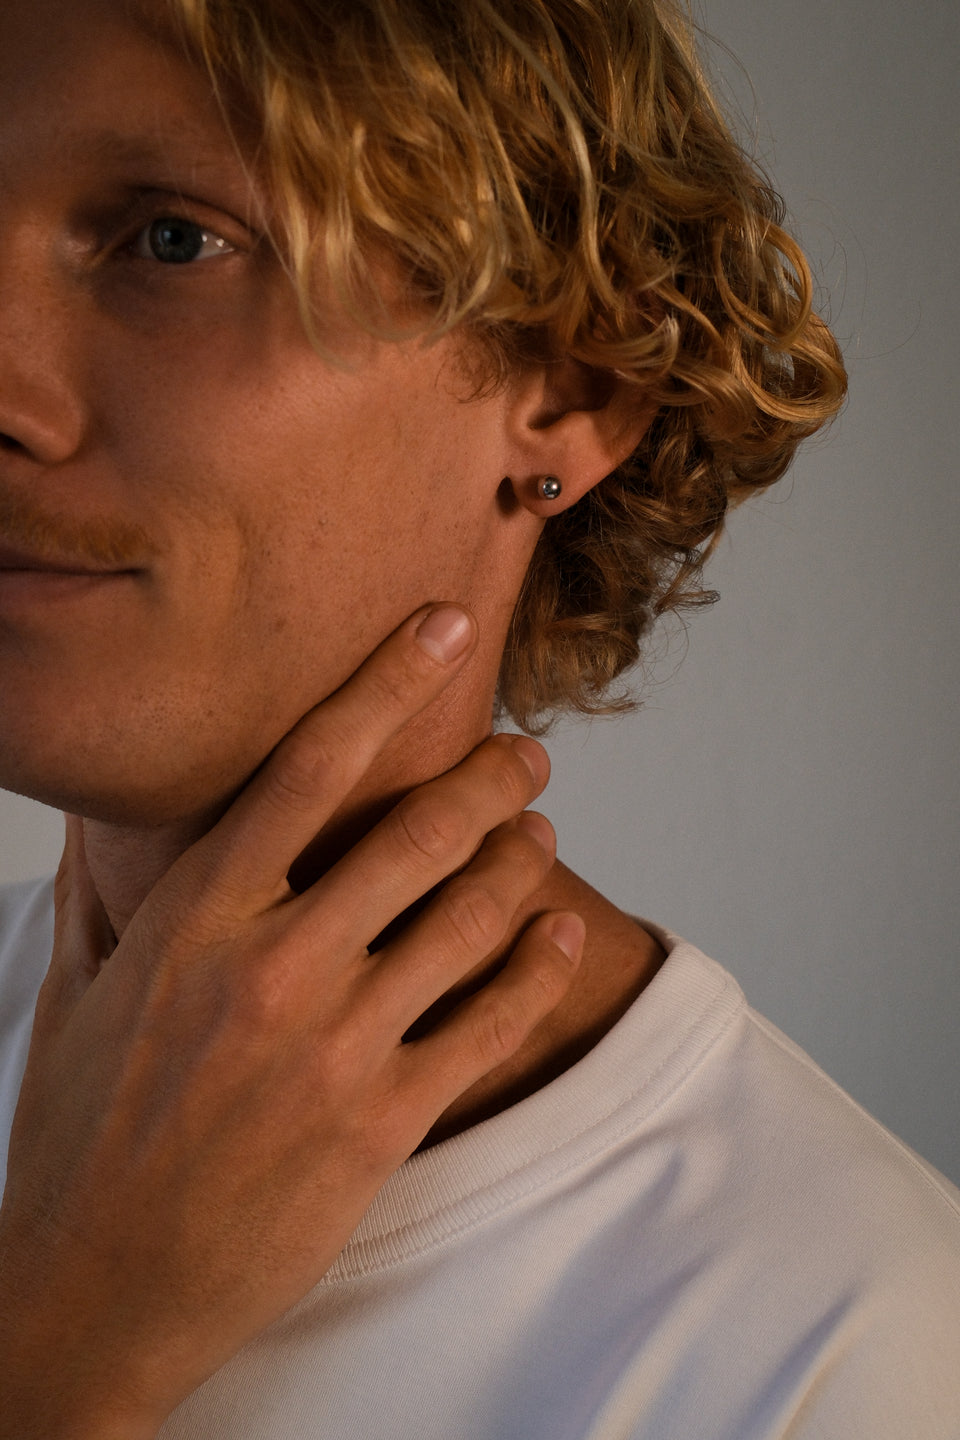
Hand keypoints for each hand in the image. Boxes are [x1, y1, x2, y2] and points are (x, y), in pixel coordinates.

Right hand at [0, 604, 583, 1438]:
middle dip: (491, 778)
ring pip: (467, 917)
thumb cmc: (78, 1135)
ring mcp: (334, 1047)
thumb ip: (107, 890)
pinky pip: (489, 1023)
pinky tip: (556, 932)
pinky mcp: (381, 1123)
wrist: (93, 1292)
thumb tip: (110, 814)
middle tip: (528, 756)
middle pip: (415, 832)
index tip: (444, 624)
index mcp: (193, 917)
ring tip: (541, 835)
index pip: (307, 765)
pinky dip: (536, 965)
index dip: (384, 681)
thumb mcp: (76, 992)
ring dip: (519, 860)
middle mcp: (271, 967)